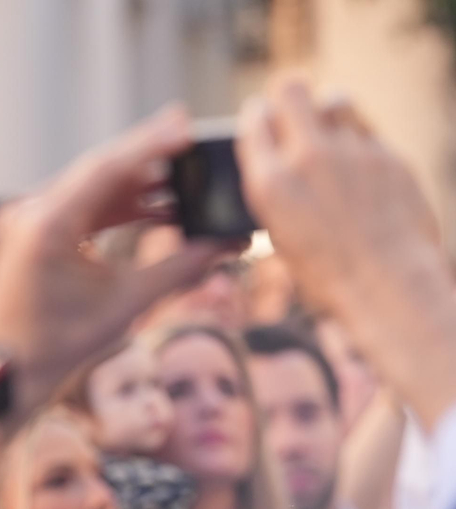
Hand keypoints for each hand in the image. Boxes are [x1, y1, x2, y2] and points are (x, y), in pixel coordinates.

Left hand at [0, 106, 230, 407]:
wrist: (11, 373)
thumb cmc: (59, 345)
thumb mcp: (126, 304)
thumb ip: (180, 268)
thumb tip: (230, 243)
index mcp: (47, 224)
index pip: (105, 169)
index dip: (149, 145)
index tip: (186, 126)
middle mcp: (33, 213)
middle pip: (100, 169)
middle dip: (148, 153)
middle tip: (190, 130)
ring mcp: (32, 222)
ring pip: (94, 187)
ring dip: (139, 181)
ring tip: (187, 173)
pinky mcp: (38, 235)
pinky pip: (86, 209)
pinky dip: (122, 206)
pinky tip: (162, 206)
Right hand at [238, 81, 441, 315]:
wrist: (386, 285)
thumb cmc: (327, 274)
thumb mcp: (280, 233)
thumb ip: (276, 189)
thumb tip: (276, 162)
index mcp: (270, 183)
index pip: (254, 118)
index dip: (256, 116)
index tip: (262, 119)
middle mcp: (307, 157)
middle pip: (291, 88)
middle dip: (288, 95)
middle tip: (293, 110)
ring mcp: (352, 152)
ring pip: (334, 98)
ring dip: (327, 110)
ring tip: (330, 130)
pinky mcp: (388, 155)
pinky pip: (366, 129)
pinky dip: (358, 137)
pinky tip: (357, 160)